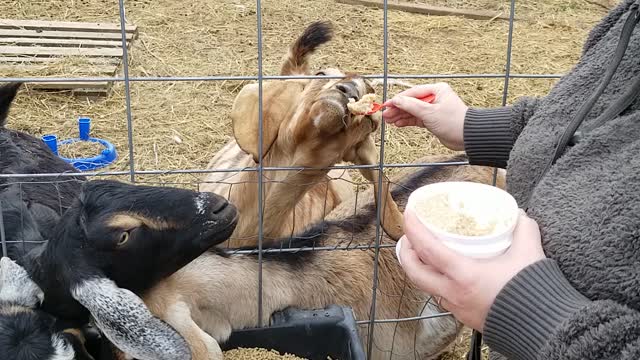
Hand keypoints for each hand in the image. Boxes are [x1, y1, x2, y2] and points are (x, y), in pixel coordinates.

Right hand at [382, 83, 467, 150]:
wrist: (467, 137)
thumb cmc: (453, 122)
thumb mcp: (429, 112)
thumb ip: (410, 106)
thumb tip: (396, 100)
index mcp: (437, 90)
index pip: (413, 93)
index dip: (398, 99)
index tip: (387, 105)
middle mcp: (435, 98)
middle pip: (411, 101)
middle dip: (398, 108)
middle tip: (385, 114)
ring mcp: (433, 109)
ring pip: (413, 111)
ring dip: (401, 115)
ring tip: (389, 120)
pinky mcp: (433, 120)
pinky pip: (417, 119)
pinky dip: (407, 121)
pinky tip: (398, 124)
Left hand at [398, 209, 544, 331]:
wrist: (544, 329)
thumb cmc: (533, 293)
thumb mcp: (530, 253)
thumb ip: (524, 229)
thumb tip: (518, 215)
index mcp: (464, 275)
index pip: (427, 249)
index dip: (414, 229)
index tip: (410, 214)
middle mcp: (454, 293)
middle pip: (414, 272)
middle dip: (406, 251)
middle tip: (410, 236)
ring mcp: (456, 307)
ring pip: (425, 286)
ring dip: (419, 268)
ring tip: (424, 252)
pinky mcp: (464, 316)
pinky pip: (440, 296)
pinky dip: (436, 281)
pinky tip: (446, 272)